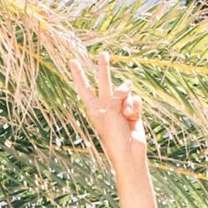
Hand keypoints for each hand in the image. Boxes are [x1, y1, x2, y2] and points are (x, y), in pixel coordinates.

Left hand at [67, 50, 147, 174]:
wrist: (129, 153)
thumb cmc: (114, 136)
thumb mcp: (111, 112)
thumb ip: (118, 94)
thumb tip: (129, 84)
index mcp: (94, 107)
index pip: (84, 87)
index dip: (79, 74)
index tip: (72, 61)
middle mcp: (106, 105)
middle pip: (104, 82)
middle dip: (104, 69)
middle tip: (104, 54)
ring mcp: (120, 108)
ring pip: (125, 92)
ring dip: (127, 102)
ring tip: (126, 116)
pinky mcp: (133, 111)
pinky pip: (135, 100)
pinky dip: (135, 107)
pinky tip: (134, 117)